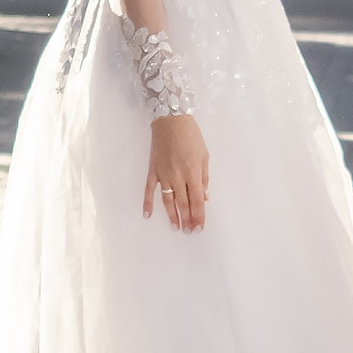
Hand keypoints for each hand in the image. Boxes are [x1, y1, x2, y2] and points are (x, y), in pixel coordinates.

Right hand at [143, 114, 208, 231]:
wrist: (171, 120)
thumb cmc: (191, 136)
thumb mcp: (204, 156)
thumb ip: (204, 178)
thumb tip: (205, 197)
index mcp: (193, 173)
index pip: (197, 200)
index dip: (199, 216)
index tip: (200, 228)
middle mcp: (178, 177)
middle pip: (183, 204)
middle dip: (187, 220)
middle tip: (189, 233)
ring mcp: (163, 175)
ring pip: (167, 200)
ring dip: (172, 216)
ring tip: (175, 228)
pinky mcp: (153, 171)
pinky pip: (149, 190)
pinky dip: (147, 203)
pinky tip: (147, 215)